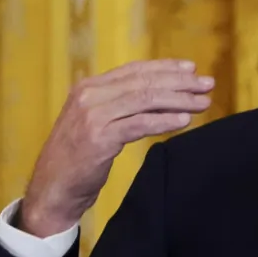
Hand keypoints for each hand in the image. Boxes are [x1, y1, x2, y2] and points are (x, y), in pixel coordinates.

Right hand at [19, 59, 213, 236]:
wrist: (51, 189)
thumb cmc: (77, 159)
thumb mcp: (96, 124)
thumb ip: (119, 106)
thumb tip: (160, 97)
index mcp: (89, 87)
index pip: (134, 70)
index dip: (165, 68)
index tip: (191, 68)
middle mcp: (90, 96)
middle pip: (144, 82)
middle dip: (179, 82)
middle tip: (206, 84)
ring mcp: (93, 116)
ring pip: (145, 100)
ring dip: (179, 100)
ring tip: (202, 103)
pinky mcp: (99, 138)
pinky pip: (139, 125)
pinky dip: (164, 121)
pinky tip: (184, 122)